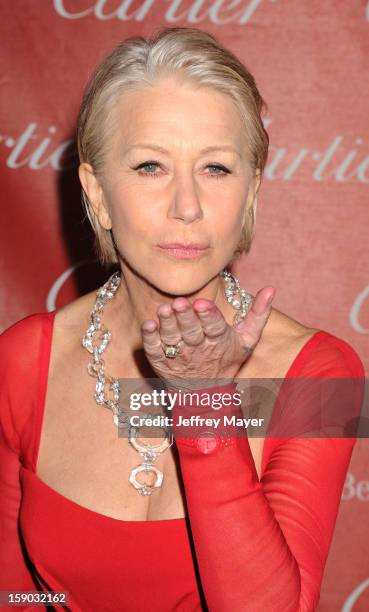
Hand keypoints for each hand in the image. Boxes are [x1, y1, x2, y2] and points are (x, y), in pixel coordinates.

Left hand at [140, 285, 275, 386]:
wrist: (205, 392)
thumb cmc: (227, 359)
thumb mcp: (247, 340)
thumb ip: (258, 314)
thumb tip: (271, 289)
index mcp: (219, 341)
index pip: (214, 327)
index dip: (208, 316)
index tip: (202, 304)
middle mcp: (198, 349)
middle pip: (191, 332)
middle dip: (186, 317)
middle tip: (180, 303)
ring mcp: (178, 355)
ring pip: (172, 338)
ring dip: (167, 324)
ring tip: (163, 310)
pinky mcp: (161, 361)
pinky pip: (154, 349)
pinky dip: (150, 338)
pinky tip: (147, 325)